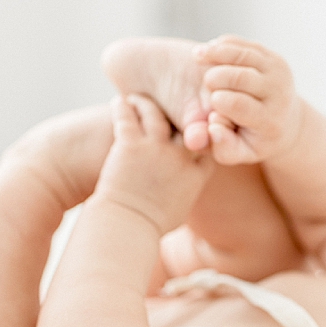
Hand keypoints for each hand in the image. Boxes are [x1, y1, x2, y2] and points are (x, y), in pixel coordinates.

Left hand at [95, 94, 213, 234]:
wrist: (127, 227)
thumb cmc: (149, 226)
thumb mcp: (178, 213)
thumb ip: (184, 195)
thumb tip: (183, 194)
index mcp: (194, 176)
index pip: (207, 146)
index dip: (202, 133)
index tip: (194, 128)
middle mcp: (179, 158)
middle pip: (186, 123)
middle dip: (180, 111)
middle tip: (170, 102)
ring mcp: (155, 149)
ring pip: (155, 112)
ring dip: (146, 103)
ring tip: (138, 99)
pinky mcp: (131, 145)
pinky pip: (127, 116)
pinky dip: (122, 106)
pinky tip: (118, 101)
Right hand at [194, 36, 304, 164]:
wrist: (283, 123)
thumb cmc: (251, 140)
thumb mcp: (237, 153)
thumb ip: (222, 147)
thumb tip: (213, 126)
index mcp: (270, 121)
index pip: (239, 105)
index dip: (218, 101)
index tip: (210, 105)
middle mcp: (279, 94)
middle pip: (241, 77)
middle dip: (216, 77)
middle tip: (205, 83)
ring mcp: (279, 73)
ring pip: (242, 54)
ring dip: (215, 52)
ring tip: (196, 56)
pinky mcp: (274, 58)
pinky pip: (245, 45)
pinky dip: (223, 44)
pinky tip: (209, 51)